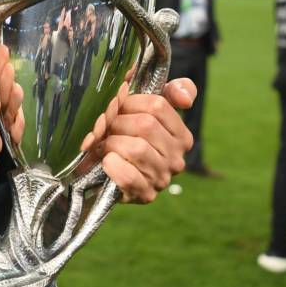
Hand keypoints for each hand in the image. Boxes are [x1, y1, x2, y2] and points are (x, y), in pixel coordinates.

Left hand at [79, 78, 196, 202]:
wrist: (101, 172)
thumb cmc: (124, 134)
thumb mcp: (145, 108)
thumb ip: (170, 91)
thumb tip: (183, 98)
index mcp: (182, 135)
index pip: (158, 105)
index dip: (130, 102)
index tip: (119, 108)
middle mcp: (177, 158)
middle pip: (145, 125)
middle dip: (118, 123)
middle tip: (106, 127)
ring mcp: (162, 178)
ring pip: (136, 149)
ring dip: (112, 143)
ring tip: (105, 144)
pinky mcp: (144, 195)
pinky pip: (127, 175)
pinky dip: (112, 165)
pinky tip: (107, 161)